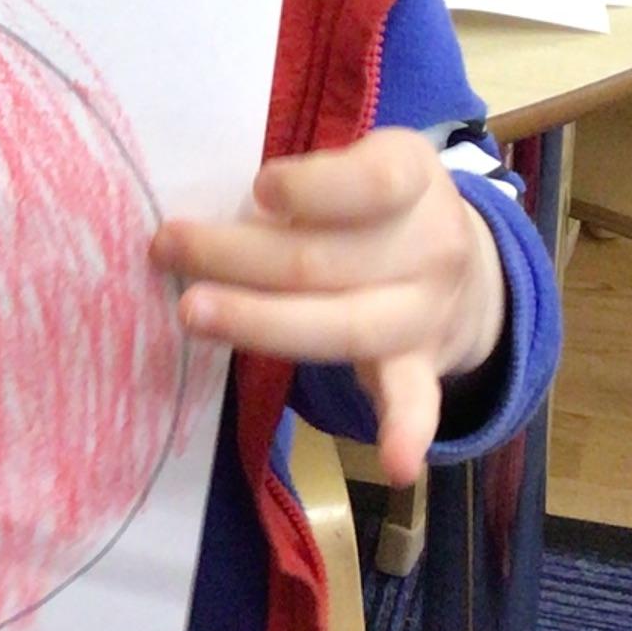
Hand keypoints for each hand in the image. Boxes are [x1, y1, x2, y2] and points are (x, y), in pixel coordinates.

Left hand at [152, 129, 505, 482]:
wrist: (463, 267)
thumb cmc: (371, 204)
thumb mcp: (351, 165)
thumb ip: (299, 182)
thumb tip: (204, 203)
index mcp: (411, 175)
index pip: (367, 184)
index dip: (314, 190)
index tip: (260, 189)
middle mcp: (432, 244)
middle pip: (326, 261)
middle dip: (238, 256)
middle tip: (168, 248)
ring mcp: (427, 311)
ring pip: (343, 325)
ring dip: (262, 323)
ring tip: (192, 314)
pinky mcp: (422, 366)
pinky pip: (416, 400)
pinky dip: (406, 432)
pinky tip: (396, 465)